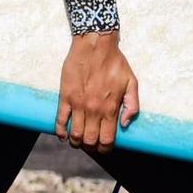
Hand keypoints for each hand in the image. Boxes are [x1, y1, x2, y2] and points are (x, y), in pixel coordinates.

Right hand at [57, 31, 139, 152]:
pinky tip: (63, 135)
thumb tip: (125, 124)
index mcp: (110, 108)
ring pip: (75, 134)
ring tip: (78, 140)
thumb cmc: (115, 62)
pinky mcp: (65, 97)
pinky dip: (60, 132)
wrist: (95, 44)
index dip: (105, 148)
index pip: (107, 140)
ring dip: (76, 142)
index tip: (104, 147)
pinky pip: (60, 120)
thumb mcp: (131, 82)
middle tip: (92, 144)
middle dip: (91, 147)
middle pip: (90, 141)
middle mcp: (93, 110)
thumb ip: (132, 105)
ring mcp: (78, 104)